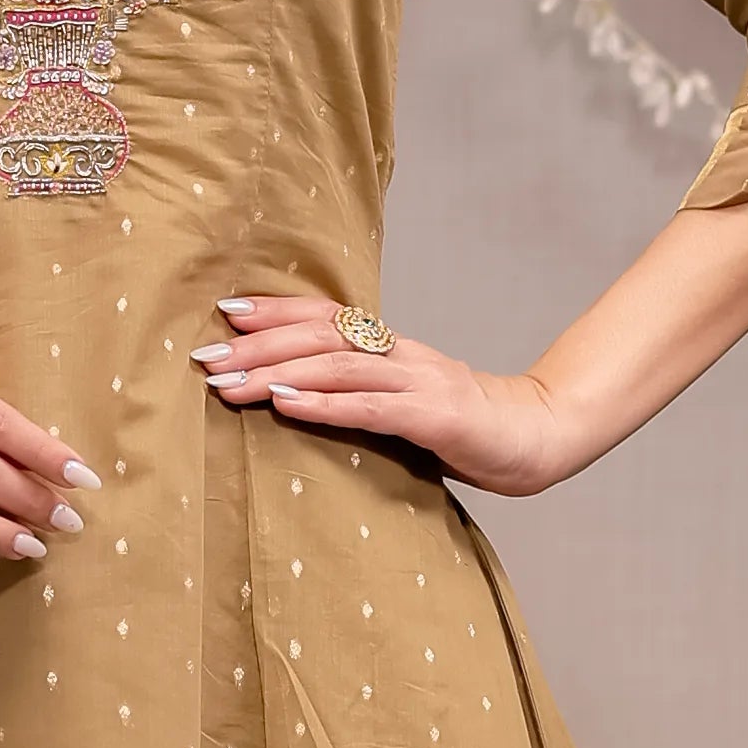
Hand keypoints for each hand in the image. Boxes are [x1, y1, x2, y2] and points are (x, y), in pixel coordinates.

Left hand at [191, 294, 577, 498]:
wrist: (541, 437)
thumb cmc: (467, 428)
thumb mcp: (406, 405)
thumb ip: (363, 396)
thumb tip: (299, 401)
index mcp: (394, 348)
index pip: (326, 317)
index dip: (276, 311)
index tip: (225, 310)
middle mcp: (402, 354)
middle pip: (320, 336)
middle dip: (258, 345)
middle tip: (206, 356)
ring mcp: (421, 382)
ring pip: (336, 367)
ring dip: (276, 373)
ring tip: (229, 383)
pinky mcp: (436, 417)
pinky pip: (370, 407)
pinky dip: (324, 404)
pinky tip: (286, 404)